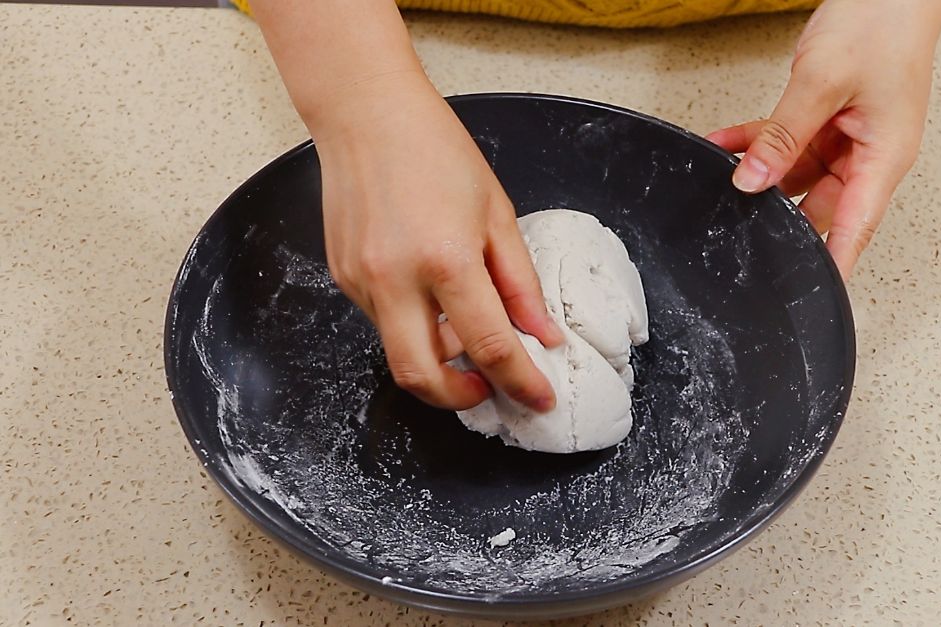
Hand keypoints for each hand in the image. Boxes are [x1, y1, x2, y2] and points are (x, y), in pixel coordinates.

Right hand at [312, 72, 563, 410]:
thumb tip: (542, 333)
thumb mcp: (496, 213)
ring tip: (462, 329)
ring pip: (398, 352)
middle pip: (423, 378)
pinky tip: (428, 294)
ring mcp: (361, 282)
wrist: (366, 114)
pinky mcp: (342, 276)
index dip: (520, 381)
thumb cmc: (436, 151)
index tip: (540, 399)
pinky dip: (411, 326)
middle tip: (488, 387)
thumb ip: (520, 283)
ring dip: (436, 359)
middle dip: (460, 398)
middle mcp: (395, 280)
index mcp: (446, 260)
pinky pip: (381, 322)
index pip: (489, 347)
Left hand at [708, 0, 940, 278]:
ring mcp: (847, 139)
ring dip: (760, 172)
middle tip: (739, 224)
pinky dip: (757, 142)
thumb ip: (783, 135)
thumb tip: (752, 180)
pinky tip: (726, 145)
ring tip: (726, 173)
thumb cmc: (882, 27)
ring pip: (795, 175)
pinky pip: (786, 142)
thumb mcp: (822, 84)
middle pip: (818, 206)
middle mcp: (868, 156)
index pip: (853, 228)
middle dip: (777, 212)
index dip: (831, 265)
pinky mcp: (828, 120)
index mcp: (884, 158)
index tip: (808, 292)